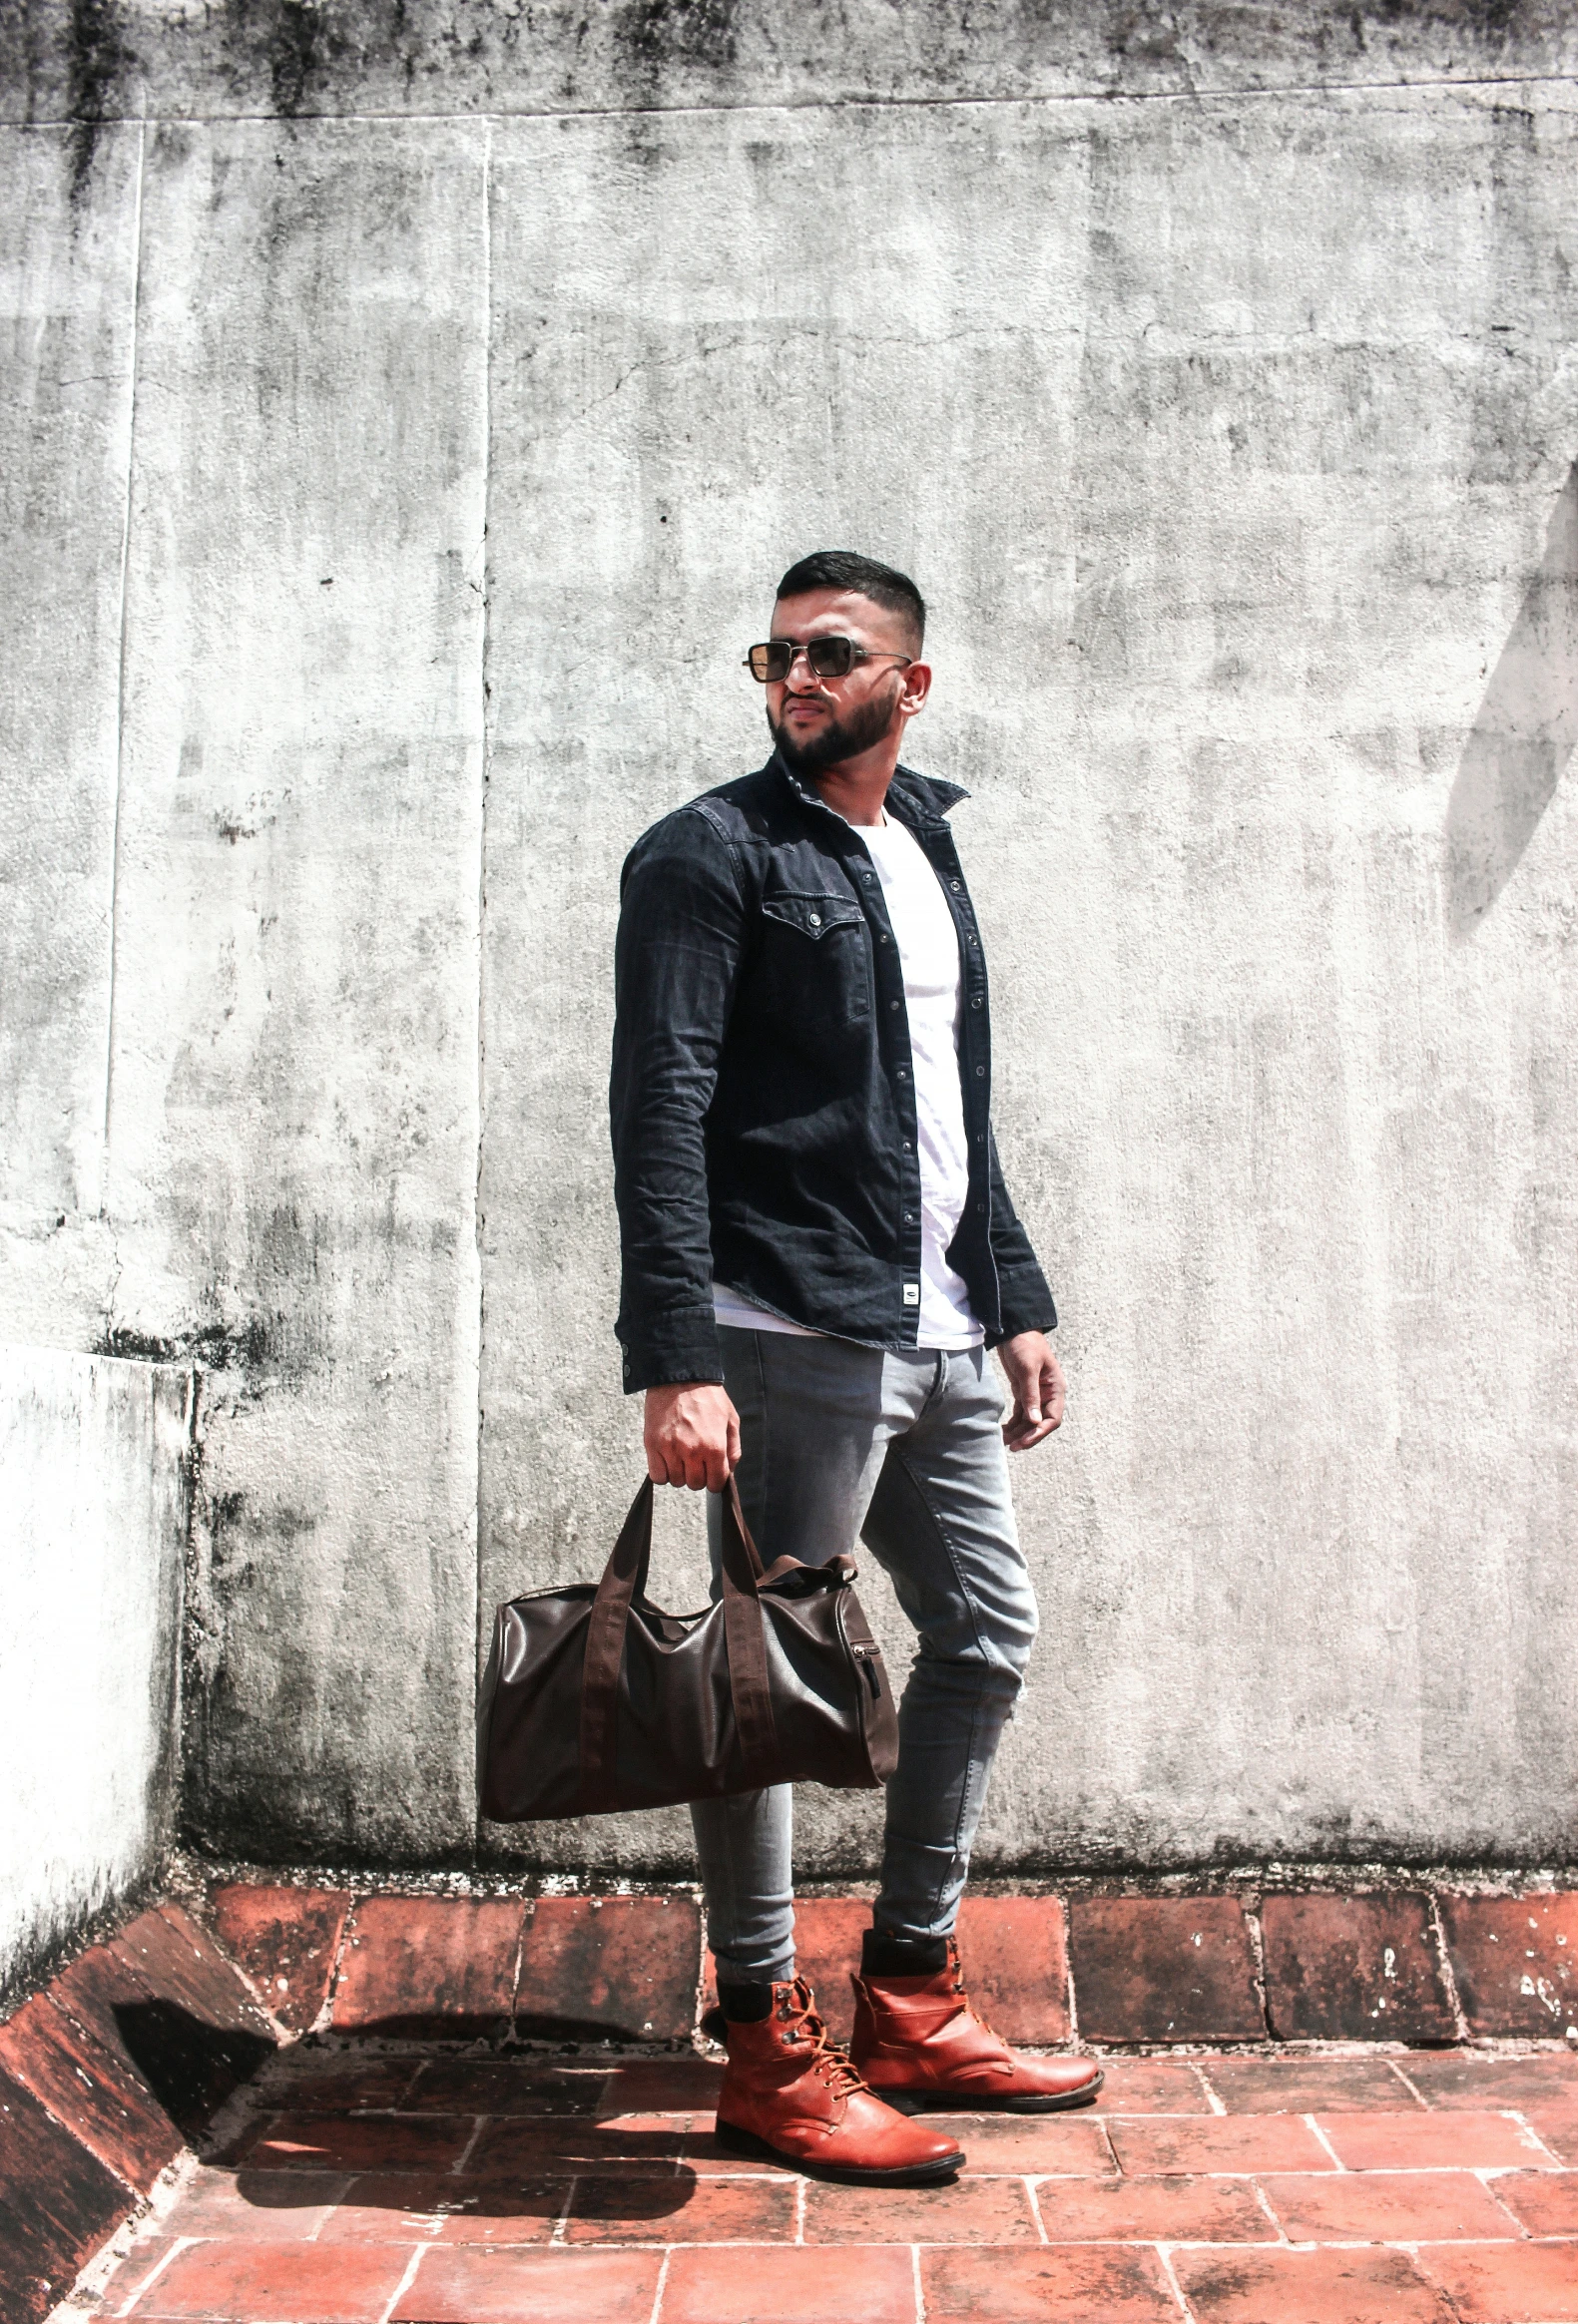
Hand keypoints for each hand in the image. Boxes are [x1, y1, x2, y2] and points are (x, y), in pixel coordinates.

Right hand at [644, 1382, 741, 1490]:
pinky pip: (657, 1475)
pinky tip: (668, 1459)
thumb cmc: (707, 1396)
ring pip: (676, 1481)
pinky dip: (663, 1472)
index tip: (712, 1472)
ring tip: (681, 1456)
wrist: (679, 1376)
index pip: (716, 1483)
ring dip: (680, 1473)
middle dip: (698, 1476)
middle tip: (696, 1461)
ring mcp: (670, 1449)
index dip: (715, 1480)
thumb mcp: (731, 1419)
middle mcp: (692, 1452)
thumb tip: (729, 1469)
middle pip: (695, 1484)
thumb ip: (734, 1448)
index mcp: (714, 1447)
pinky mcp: (653, 1445)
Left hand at [998, 1331, 1065, 1452]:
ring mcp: (1036, 1394)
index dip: (1039, 1433)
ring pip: (1029, 1420)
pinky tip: (1003, 1431)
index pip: (1052, 1418)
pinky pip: (1020, 1413)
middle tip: (1011, 1447)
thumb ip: (1031, 1394)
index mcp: (1056, 1389)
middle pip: (1040, 1423)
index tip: (1024, 1442)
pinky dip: (1013, 1423)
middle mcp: (1048, 1394)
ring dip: (1018, 1432)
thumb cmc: (1025, 1345)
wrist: (1014, 1329)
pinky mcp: (1023, 1392)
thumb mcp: (1028, 1369)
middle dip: (1027, 1435)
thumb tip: (1035, 1421)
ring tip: (1002, 1441)